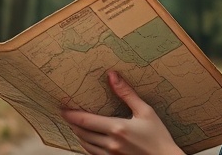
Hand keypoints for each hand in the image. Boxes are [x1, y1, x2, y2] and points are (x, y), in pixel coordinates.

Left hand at [61, 70, 183, 154]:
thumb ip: (126, 94)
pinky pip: (92, 153)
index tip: (62, 107)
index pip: (85, 121)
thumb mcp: (145, 111)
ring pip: (85, 144)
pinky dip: (86, 144)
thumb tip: (112, 75)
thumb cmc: (158, 136)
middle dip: (71, 123)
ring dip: (78, 134)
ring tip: (75, 124)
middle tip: (66, 113)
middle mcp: (111, 144)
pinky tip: (87, 138)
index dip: (70, 114)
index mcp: (117, 128)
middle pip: (81, 132)